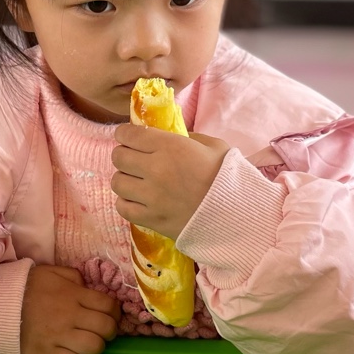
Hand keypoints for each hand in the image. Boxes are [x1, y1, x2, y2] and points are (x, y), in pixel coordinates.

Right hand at [19, 264, 118, 353]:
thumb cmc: (26, 288)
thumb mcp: (51, 272)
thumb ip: (73, 276)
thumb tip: (88, 287)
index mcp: (73, 294)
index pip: (108, 305)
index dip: (115, 312)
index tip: (111, 315)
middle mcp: (70, 316)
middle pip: (106, 328)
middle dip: (110, 330)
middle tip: (102, 331)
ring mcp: (59, 337)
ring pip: (95, 347)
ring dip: (97, 346)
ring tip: (89, 342)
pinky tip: (75, 352)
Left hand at [111, 126, 228, 239]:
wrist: (236, 215)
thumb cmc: (227, 177)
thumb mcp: (213, 146)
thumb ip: (188, 138)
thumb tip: (168, 138)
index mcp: (169, 146)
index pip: (128, 135)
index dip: (125, 134)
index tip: (128, 137)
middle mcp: (155, 169)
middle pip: (118, 157)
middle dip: (124, 155)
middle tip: (134, 159)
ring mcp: (150, 196)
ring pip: (117, 182)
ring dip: (124, 179)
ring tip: (136, 181)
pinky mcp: (150, 219)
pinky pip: (122, 207)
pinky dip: (126, 202)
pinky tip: (137, 200)